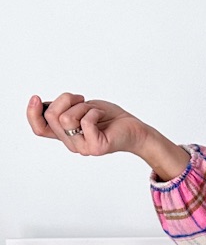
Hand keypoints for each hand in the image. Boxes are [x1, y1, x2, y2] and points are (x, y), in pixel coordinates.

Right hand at [26, 93, 148, 157]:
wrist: (133, 128)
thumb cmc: (108, 117)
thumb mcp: (81, 107)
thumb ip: (64, 109)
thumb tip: (47, 104)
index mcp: (65, 134)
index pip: (39, 129)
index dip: (32, 114)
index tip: (36, 97)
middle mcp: (71, 143)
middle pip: (53, 116)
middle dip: (67, 100)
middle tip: (82, 101)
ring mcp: (83, 147)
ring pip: (67, 117)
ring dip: (83, 107)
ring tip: (94, 111)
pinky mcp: (96, 147)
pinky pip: (85, 121)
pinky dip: (94, 112)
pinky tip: (102, 116)